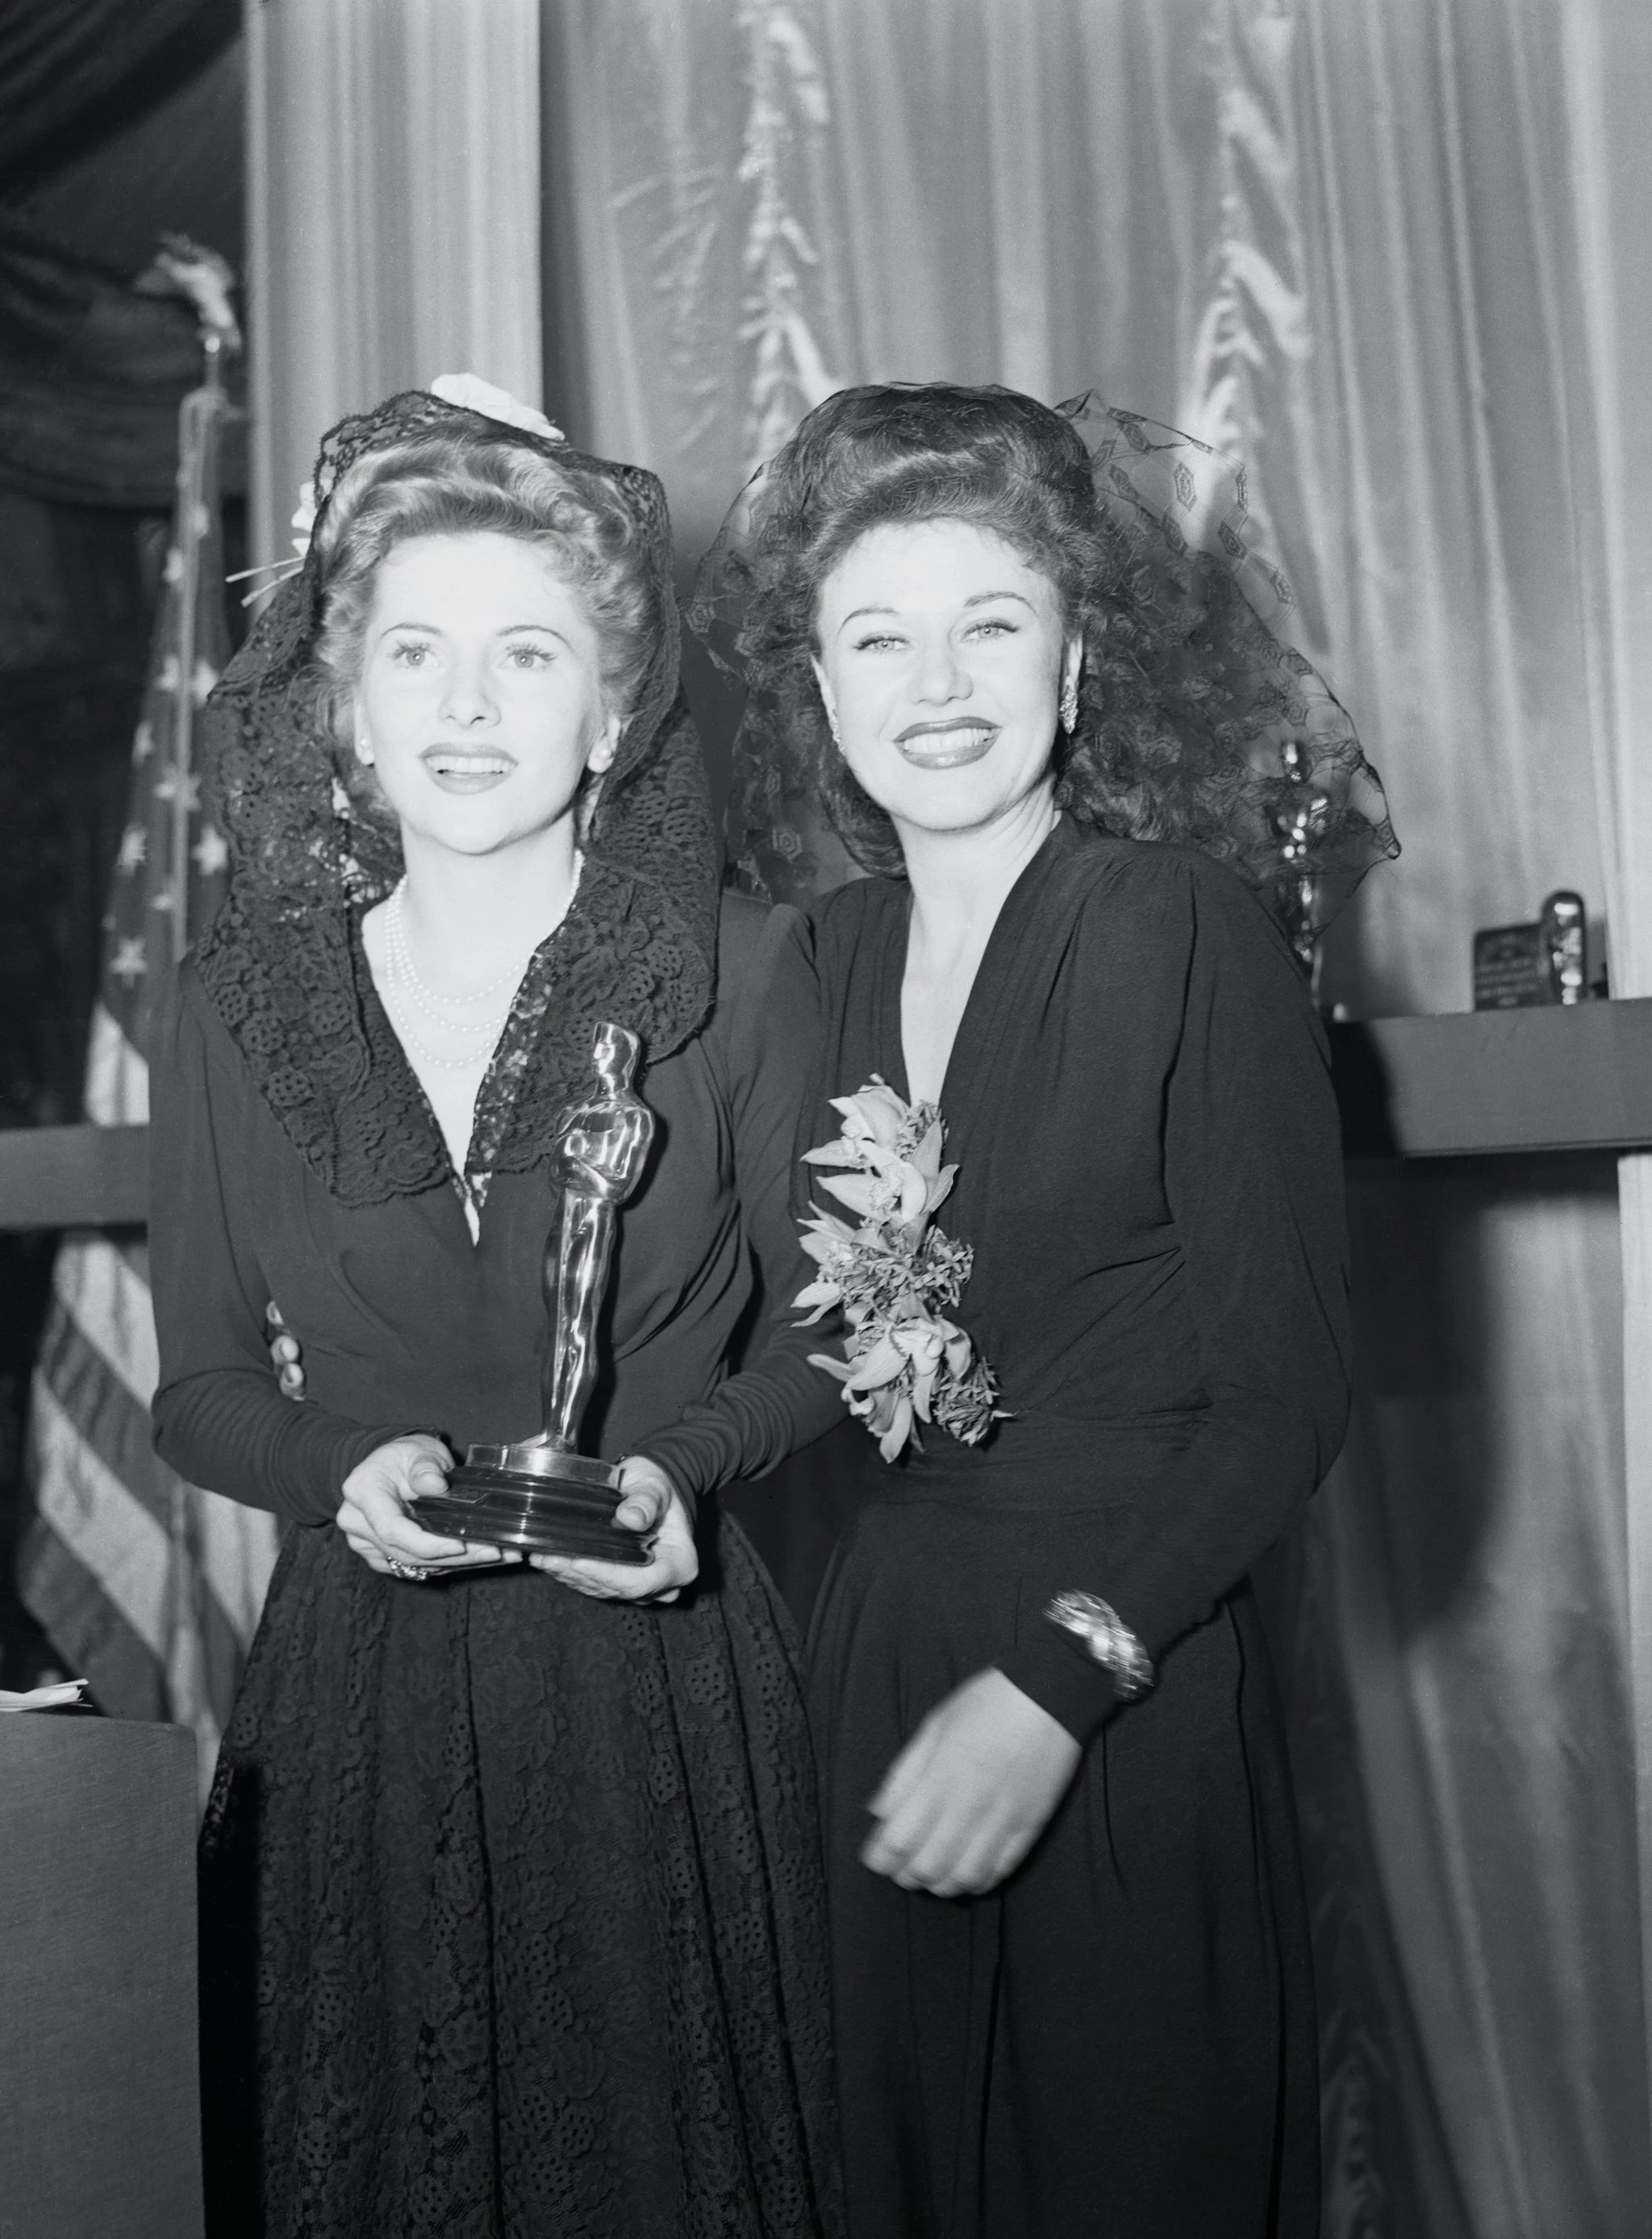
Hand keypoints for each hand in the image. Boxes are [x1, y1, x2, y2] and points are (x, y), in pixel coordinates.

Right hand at [337, 1434, 520, 1577]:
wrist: (390, 1466)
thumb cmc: (405, 1455)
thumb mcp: (418, 1449)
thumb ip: (425, 1466)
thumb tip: (435, 1485)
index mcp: (363, 1492)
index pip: (392, 1529)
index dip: (426, 1544)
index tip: (460, 1545)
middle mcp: (358, 1523)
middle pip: (407, 1553)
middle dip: (456, 1557)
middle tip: (496, 1551)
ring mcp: (367, 1544)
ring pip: (414, 1565)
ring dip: (459, 1564)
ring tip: (499, 1555)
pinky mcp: (382, 1557)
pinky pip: (416, 1568)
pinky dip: (449, 1564)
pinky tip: (480, 1558)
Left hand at [530, 1456, 697, 1602]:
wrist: (650, 1487)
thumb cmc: (657, 1486)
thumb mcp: (655, 1486)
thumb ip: (646, 1501)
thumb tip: (630, 1518)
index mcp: (680, 1563)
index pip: (642, 1581)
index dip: (609, 1575)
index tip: (580, 1561)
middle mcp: (662, 1583)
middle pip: (618, 1589)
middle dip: (580, 1574)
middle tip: (549, 1556)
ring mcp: (641, 1585)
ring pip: (602, 1590)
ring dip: (569, 1575)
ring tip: (543, 1556)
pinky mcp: (621, 1582)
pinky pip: (595, 1584)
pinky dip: (570, 1573)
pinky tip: (548, 1559)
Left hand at [862, 1667, 1081, 1897]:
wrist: (1050, 1694)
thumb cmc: (986, 1703)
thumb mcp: (935, 1724)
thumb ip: (905, 1772)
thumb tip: (879, 1811)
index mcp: (940, 1778)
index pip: (900, 1839)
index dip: (881, 1857)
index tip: (875, 1857)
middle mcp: (969, 1806)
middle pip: (929, 1866)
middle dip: (906, 1875)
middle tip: (899, 1869)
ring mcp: (1003, 1820)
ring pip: (965, 1877)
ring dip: (941, 1884)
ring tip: (931, 1876)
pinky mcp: (1031, 1826)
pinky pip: (1001, 1870)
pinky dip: (979, 1881)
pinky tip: (967, 1875)